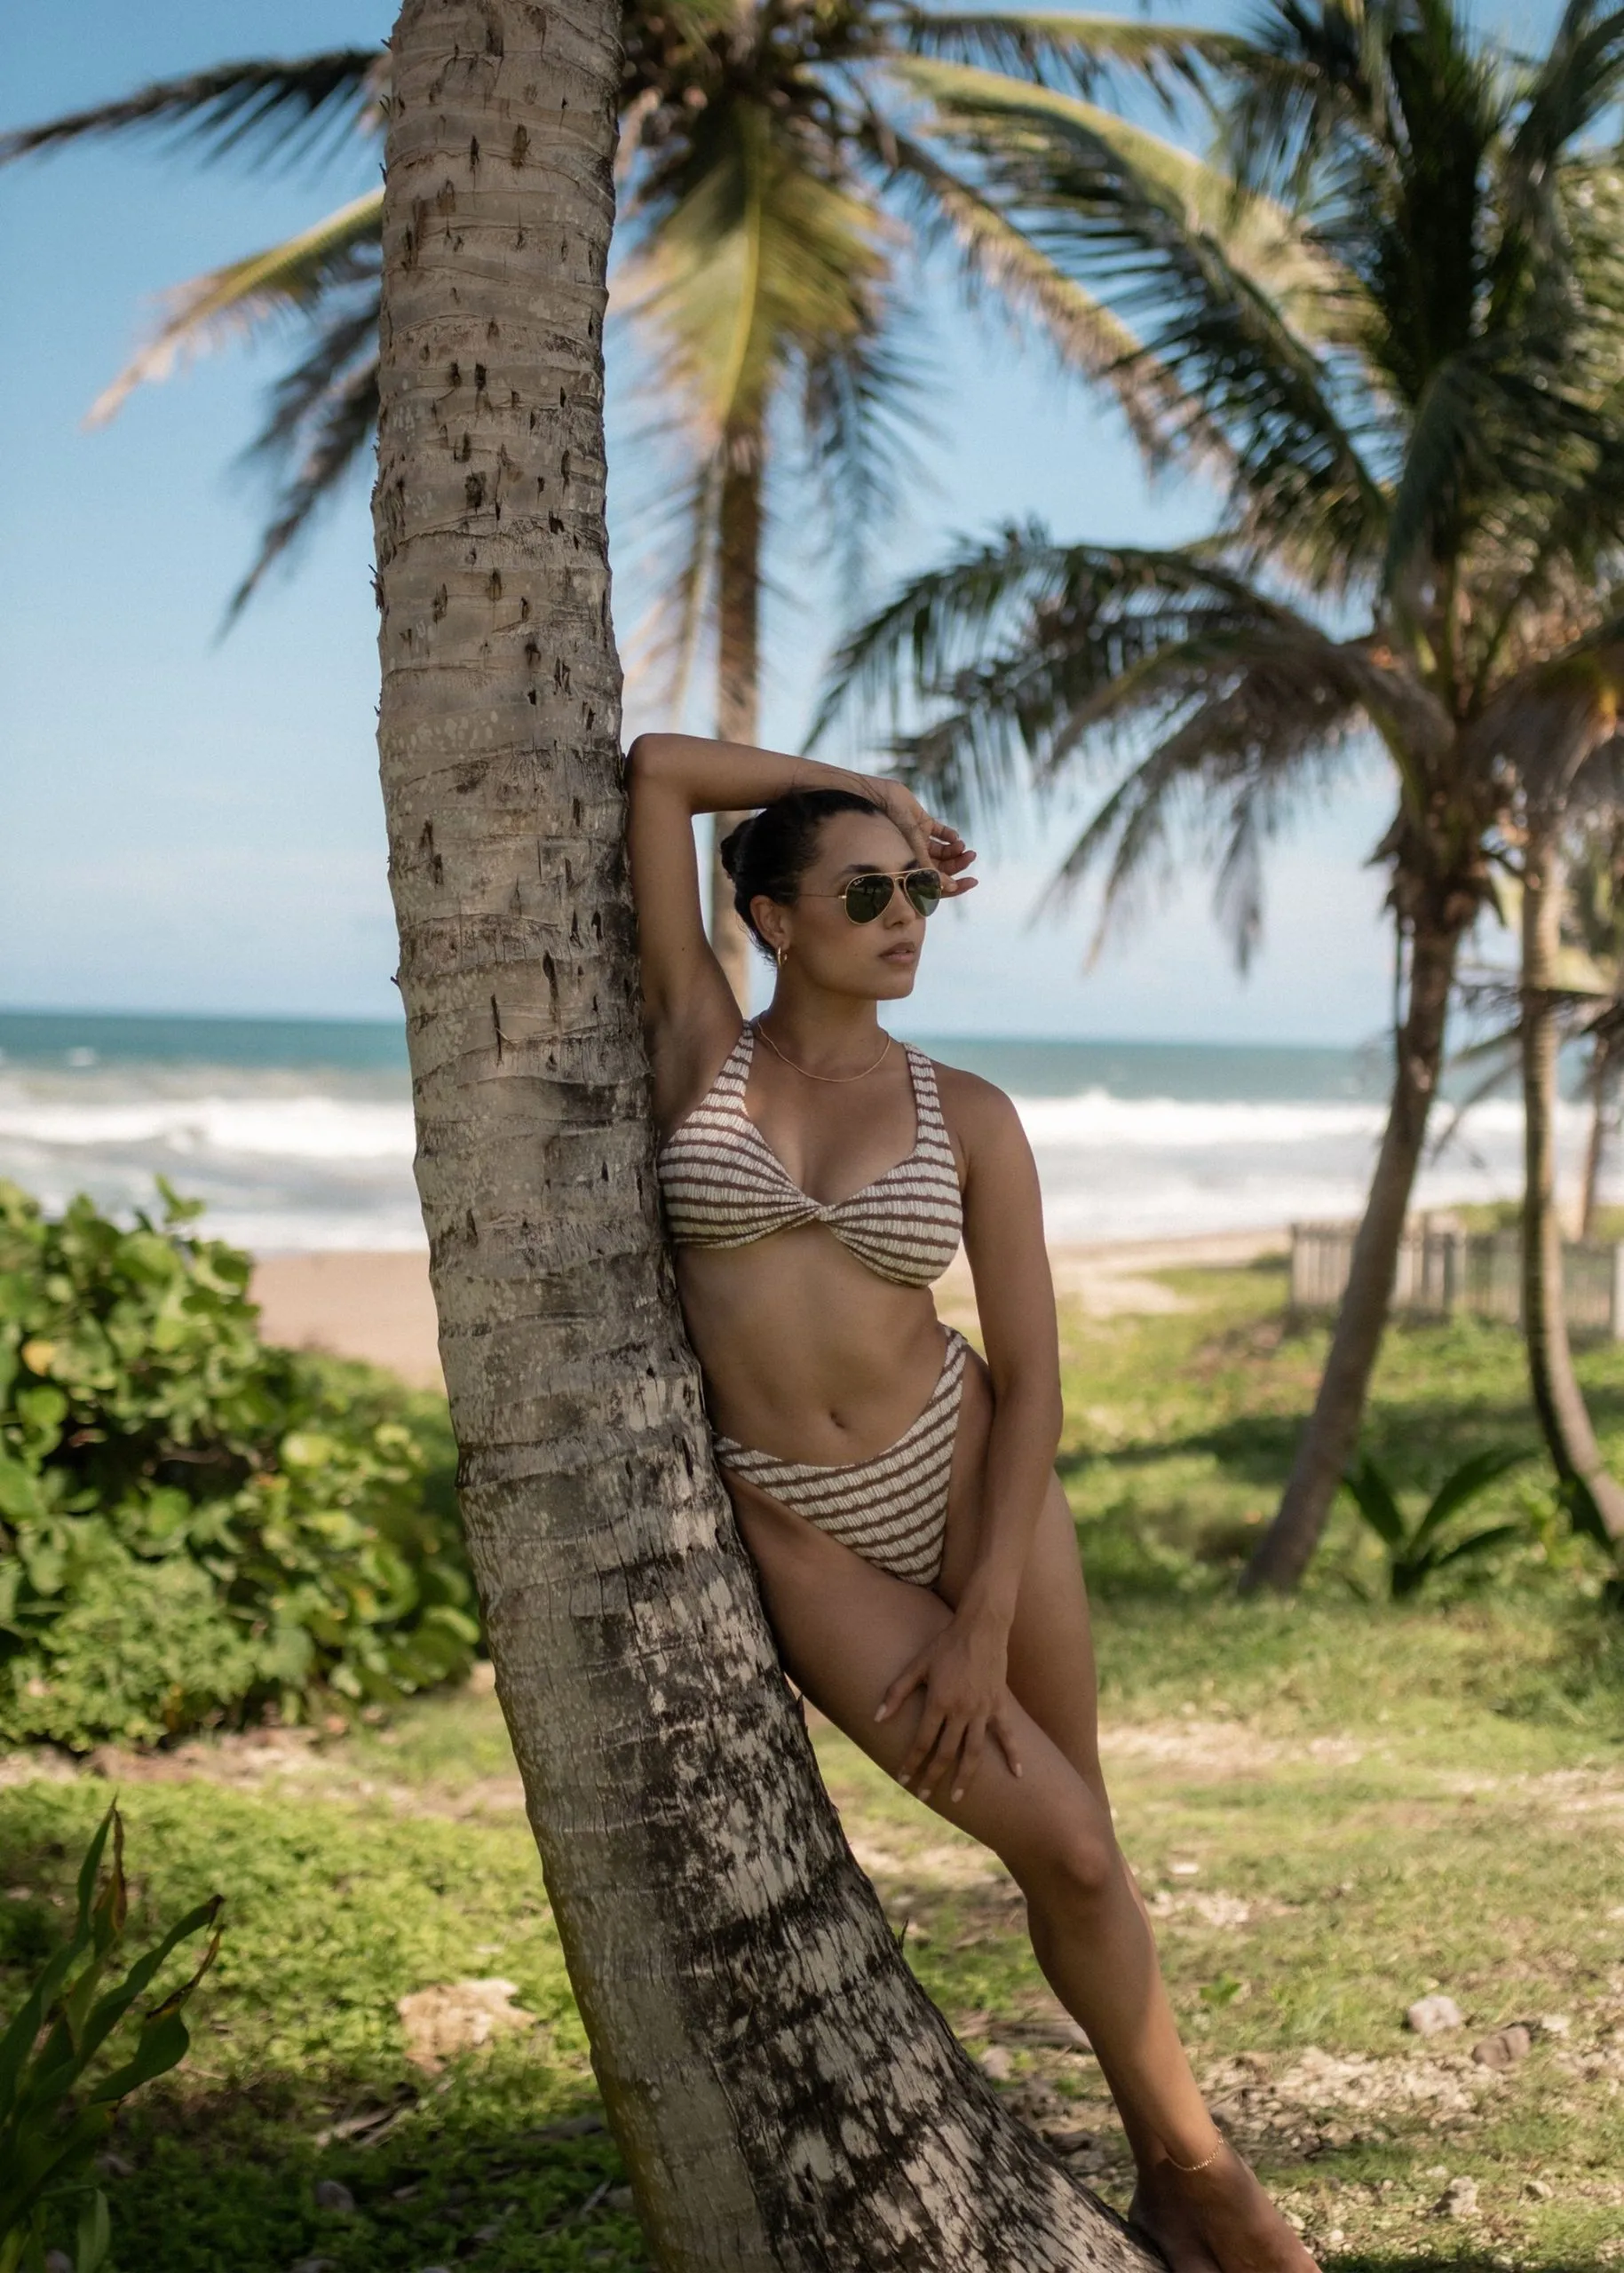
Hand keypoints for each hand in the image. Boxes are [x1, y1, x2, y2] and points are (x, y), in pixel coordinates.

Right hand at [848, 773, 977, 898]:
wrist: (879, 801)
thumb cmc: (889, 831)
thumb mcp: (912, 856)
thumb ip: (931, 873)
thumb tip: (952, 887)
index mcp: (909, 869)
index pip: (935, 884)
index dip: (954, 885)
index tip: (972, 880)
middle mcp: (914, 856)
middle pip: (942, 866)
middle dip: (958, 864)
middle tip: (971, 856)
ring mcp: (918, 839)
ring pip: (943, 849)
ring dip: (955, 849)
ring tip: (961, 845)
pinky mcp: (921, 822)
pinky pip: (939, 831)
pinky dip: (949, 835)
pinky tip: (954, 836)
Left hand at [875, 1605, 1022, 1805]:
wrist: (981, 1627)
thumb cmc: (945, 1644)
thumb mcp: (917, 1665)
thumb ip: (896, 1692)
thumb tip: (877, 1718)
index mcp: (939, 1702)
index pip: (922, 1742)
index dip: (912, 1763)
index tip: (904, 1780)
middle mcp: (962, 1711)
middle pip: (946, 1753)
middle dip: (933, 1777)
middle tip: (925, 1797)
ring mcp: (983, 1710)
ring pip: (974, 1752)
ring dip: (965, 1777)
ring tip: (957, 1797)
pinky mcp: (1000, 1705)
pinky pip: (1007, 1735)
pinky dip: (1013, 1755)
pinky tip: (1017, 1775)